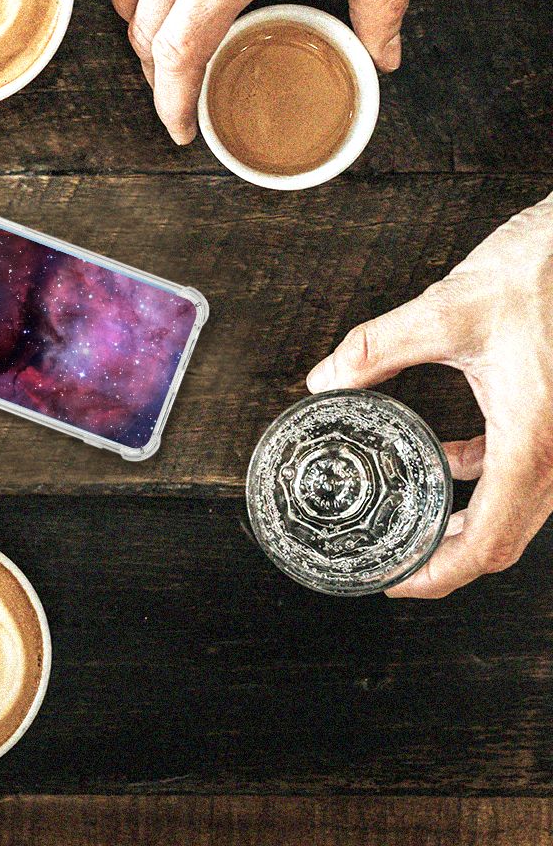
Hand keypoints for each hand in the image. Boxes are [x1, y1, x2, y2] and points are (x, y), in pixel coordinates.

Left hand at [307, 195, 552, 597]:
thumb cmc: (540, 272)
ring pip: (516, 507)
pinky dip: (479, 475)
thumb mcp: (445, 310)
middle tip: (395, 562)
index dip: (440, 574)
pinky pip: (519, 468)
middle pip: (505, 539)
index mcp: (535, 439)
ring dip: (464, 521)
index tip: (396, 583)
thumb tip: (323, 380)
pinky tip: (444, 458)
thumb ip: (375, 349)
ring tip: (412, 520)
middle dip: (447, 559)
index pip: (489, 541)